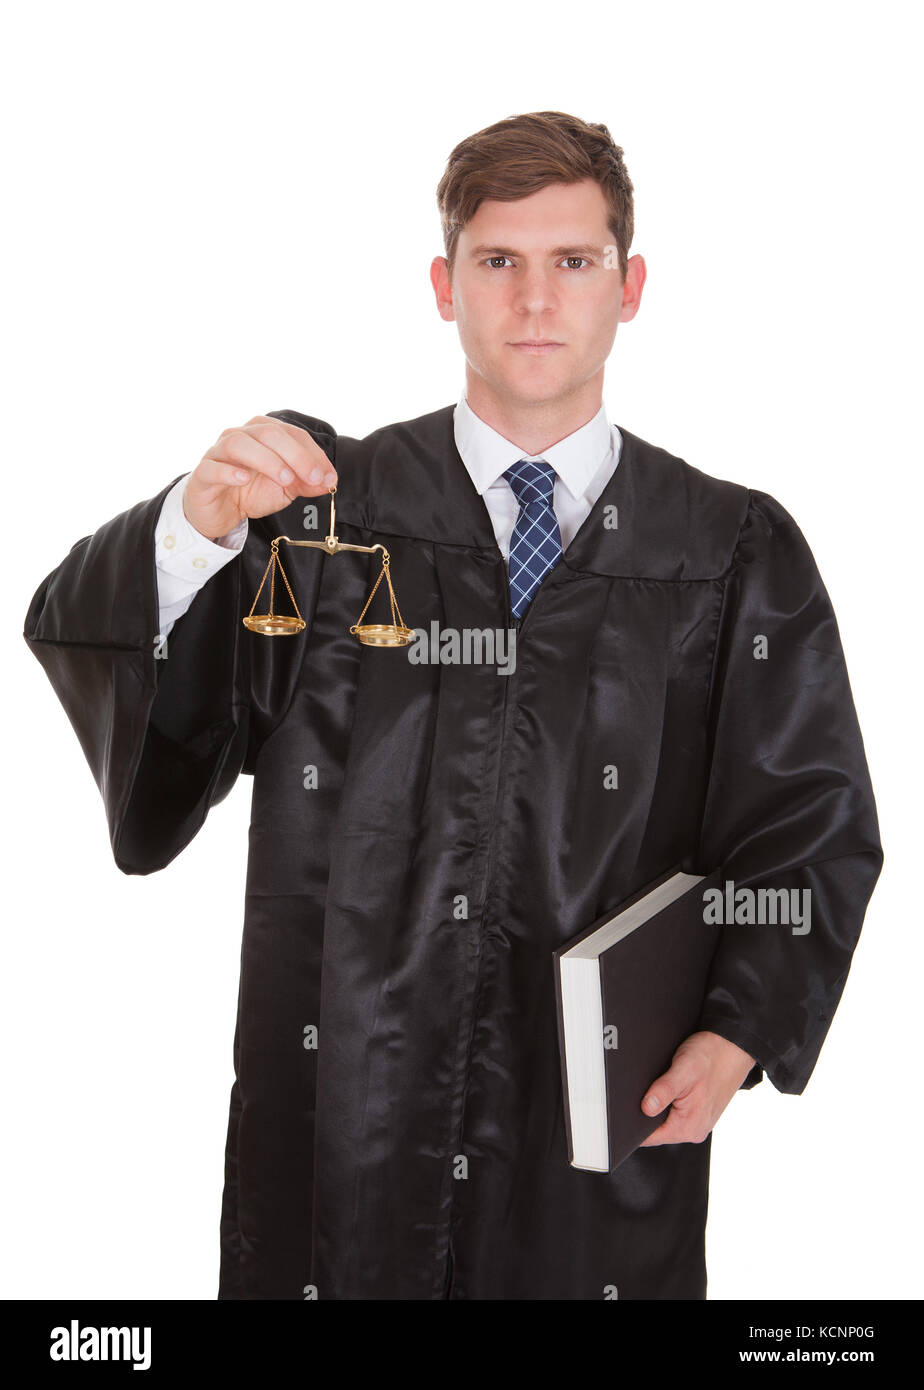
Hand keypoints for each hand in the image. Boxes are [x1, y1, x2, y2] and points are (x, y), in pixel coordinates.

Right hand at [184, 415, 338, 539]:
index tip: (327, 475)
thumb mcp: (285, 489)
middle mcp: (240, 436)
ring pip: (239, 444)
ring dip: (266, 460)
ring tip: (284, 479)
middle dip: (295, 455)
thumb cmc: (250, 492)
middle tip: (311, 477)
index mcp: (262, 434)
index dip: (312, 453)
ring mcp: (218, 452)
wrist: (218, 512)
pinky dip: (229, 471)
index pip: (291, 433)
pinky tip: (243, 479)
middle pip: (268, 434)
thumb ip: (306, 482)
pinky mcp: (202, 473)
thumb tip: (329, 480)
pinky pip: (212, 467)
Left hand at [638, 1030, 754, 1146]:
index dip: (633, 1124)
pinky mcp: (699, 1112)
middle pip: (656, 1129)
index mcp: (689, 1127)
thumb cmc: (712, 1056)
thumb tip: (645, 1108)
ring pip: (666, 1119)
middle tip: (650, 1087)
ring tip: (667, 1083)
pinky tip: (676, 1085)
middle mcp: (694, 1129)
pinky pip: (677, 1112)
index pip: (649, 1137)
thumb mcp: (683, 1070)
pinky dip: (671, 1100)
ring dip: (660, 1104)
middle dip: (646, 1111)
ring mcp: (698, 1122)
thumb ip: (663, 1091)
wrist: (733, 1046)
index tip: (627, 1107)